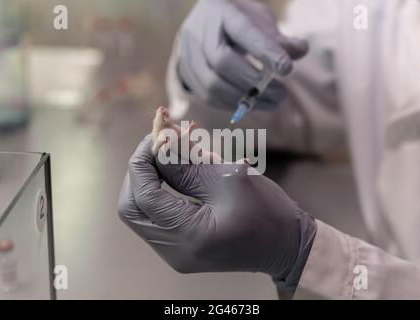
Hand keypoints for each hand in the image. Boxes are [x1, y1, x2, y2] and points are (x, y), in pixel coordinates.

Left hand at [118, 135, 315, 287]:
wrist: (287, 247)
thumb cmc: (268, 213)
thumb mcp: (228, 178)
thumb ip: (187, 162)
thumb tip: (158, 142)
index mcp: (189, 236)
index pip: (143, 196)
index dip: (143, 161)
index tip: (156, 135)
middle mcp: (174, 252)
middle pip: (132, 208)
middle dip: (140, 172)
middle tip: (158, 145)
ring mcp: (175, 254)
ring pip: (141, 213)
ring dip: (149, 180)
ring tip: (168, 153)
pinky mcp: (180, 249)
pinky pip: (157, 218)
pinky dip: (160, 191)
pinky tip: (174, 171)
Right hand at [176, 0, 307, 110]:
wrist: (204, 24)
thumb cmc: (237, 22)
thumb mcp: (258, 20)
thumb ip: (278, 38)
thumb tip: (302, 51)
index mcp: (220, 10)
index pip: (243, 32)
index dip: (265, 52)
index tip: (287, 70)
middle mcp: (199, 31)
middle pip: (222, 61)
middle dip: (254, 82)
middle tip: (282, 94)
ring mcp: (188, 54)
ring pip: (211, 84)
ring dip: (244, 99)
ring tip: (272, 102)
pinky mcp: (186, 74)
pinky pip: (207, 96)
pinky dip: (232, 104)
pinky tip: (252, 104)